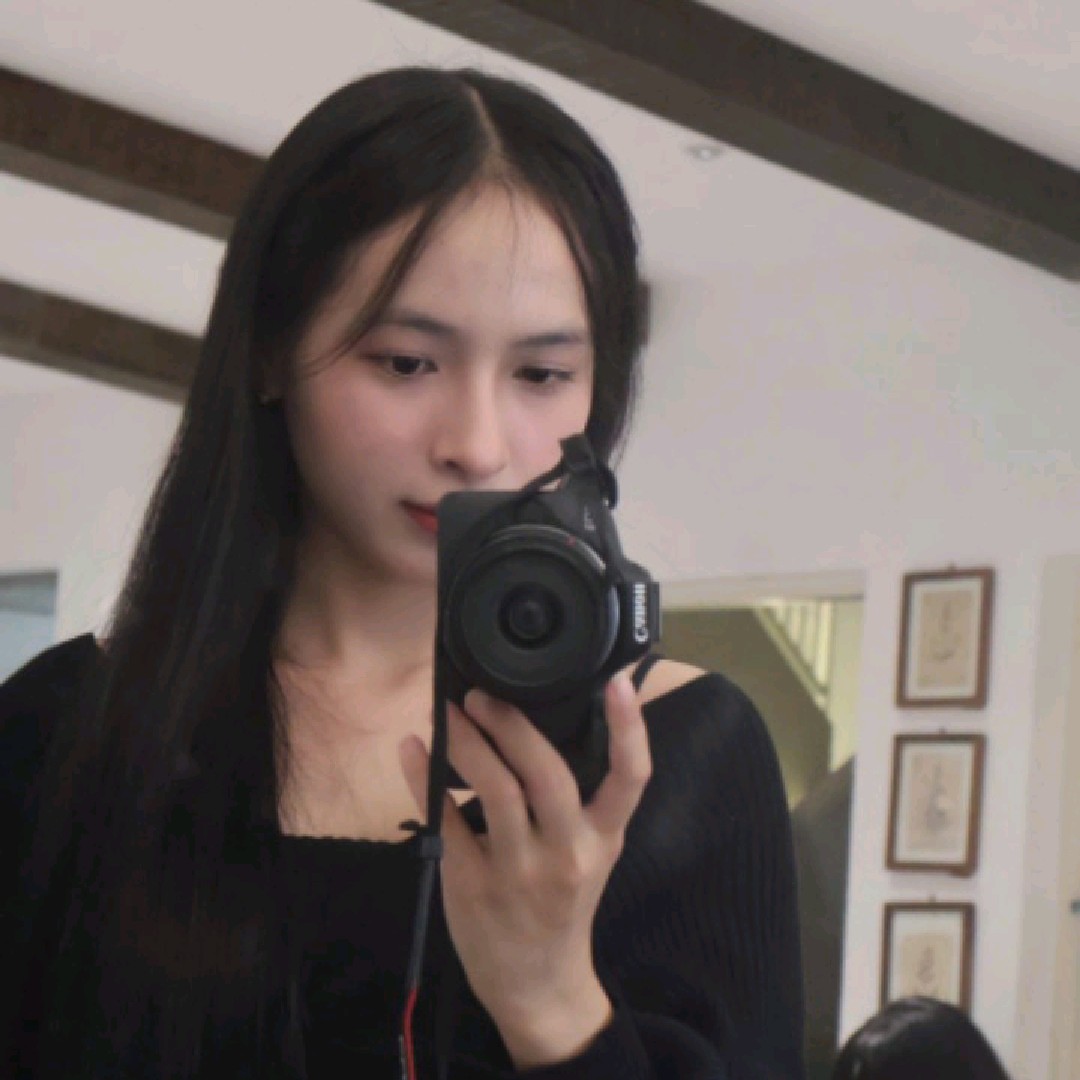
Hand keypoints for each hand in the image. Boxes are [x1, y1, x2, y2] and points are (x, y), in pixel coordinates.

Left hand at [398, 668, 651, 1069]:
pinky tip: (413, 748)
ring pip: (495, 792)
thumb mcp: (589, 850)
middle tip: (483, 693)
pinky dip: (424, 777)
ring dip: (467, 742)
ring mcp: (518, 871)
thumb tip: (541, 719)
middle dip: (512, 724)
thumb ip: (577, 797)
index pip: (630, 779)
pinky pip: (445, 820)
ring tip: (451, 710)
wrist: (537, 983)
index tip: (616, 681)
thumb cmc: (563, 902)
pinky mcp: (472, 884)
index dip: (629, 729)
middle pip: (546, 775)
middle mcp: (567, 853)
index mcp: (603, 837)